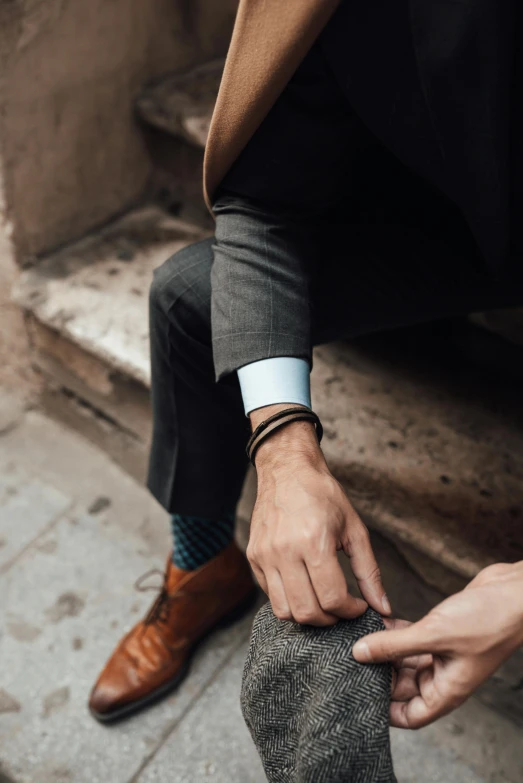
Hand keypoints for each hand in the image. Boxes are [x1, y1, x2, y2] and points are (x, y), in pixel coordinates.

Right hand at [247, 405, 390, 625]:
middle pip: (307, 612)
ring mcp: (265, 555)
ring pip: (284, 611)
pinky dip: (289, 600)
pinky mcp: (254, 557)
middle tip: (342, 609)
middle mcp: (285, 551)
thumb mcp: (354, 530)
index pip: (332, 598)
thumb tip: (383, 607)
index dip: (350, 611)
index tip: (358, 606)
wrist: (287, 470)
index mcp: (314, 541)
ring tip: (322, 603)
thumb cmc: (323, 495)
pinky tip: (304, 587)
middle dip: (330, 620)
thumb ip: (369, 571)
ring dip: (307, 615)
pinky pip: (270, 595)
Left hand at [353, 561, 522, 727]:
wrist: (515, 593)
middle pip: (403, 686)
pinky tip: (378, 621)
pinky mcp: (442, 632)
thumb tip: (359, 654)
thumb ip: (394, 646)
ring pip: (405, 659)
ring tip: (360, 636)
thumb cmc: (487, 621)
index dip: (385, 710)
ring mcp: (444, 653)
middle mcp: (444, 676)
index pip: (410, 715)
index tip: (360, 694)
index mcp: (447, 690)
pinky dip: (396, 631)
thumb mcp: (433, 635)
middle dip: (380, 673)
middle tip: (353, 657)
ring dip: (385, 649)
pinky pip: (412, 638)